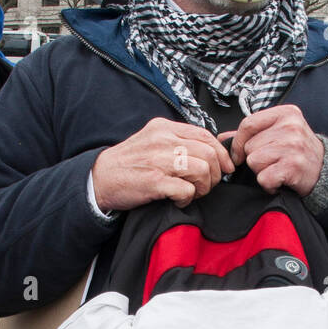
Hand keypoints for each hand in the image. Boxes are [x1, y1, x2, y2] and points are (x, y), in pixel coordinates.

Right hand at [91, 118, 234, 212]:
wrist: (100, 178)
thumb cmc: (128, 163)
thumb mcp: (153, 141)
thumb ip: (179, 141)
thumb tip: (214, 146)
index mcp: (164, 128)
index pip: (206, 134)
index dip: (222, 153)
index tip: (226, 166)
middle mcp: (163, 141)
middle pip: (209, 153)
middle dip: (215, 174)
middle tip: (206, 185)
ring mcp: (159, 161)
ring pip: (203, 170)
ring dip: (203, 187)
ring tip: (192, 193)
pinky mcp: (154, 182)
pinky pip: (187, 190)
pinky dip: (187, 199)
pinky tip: (178, 200)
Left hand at [220, 106, 324, 196]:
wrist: (323, 169)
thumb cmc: (298, 151)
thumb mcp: (279, 133)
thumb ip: (251, 133)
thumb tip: (222, 138)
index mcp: (286, 113)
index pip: (248, 124)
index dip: (238, 143)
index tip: (238, 154)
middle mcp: (290, 127)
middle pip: (250, 146)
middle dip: (255, 158)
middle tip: (273, 161)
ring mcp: (293, 146)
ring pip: (254, 162)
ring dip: (262, 171)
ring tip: (276, 169)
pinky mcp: (293, 167)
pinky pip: (263, 178)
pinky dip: (269, 184)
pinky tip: (279, 180)